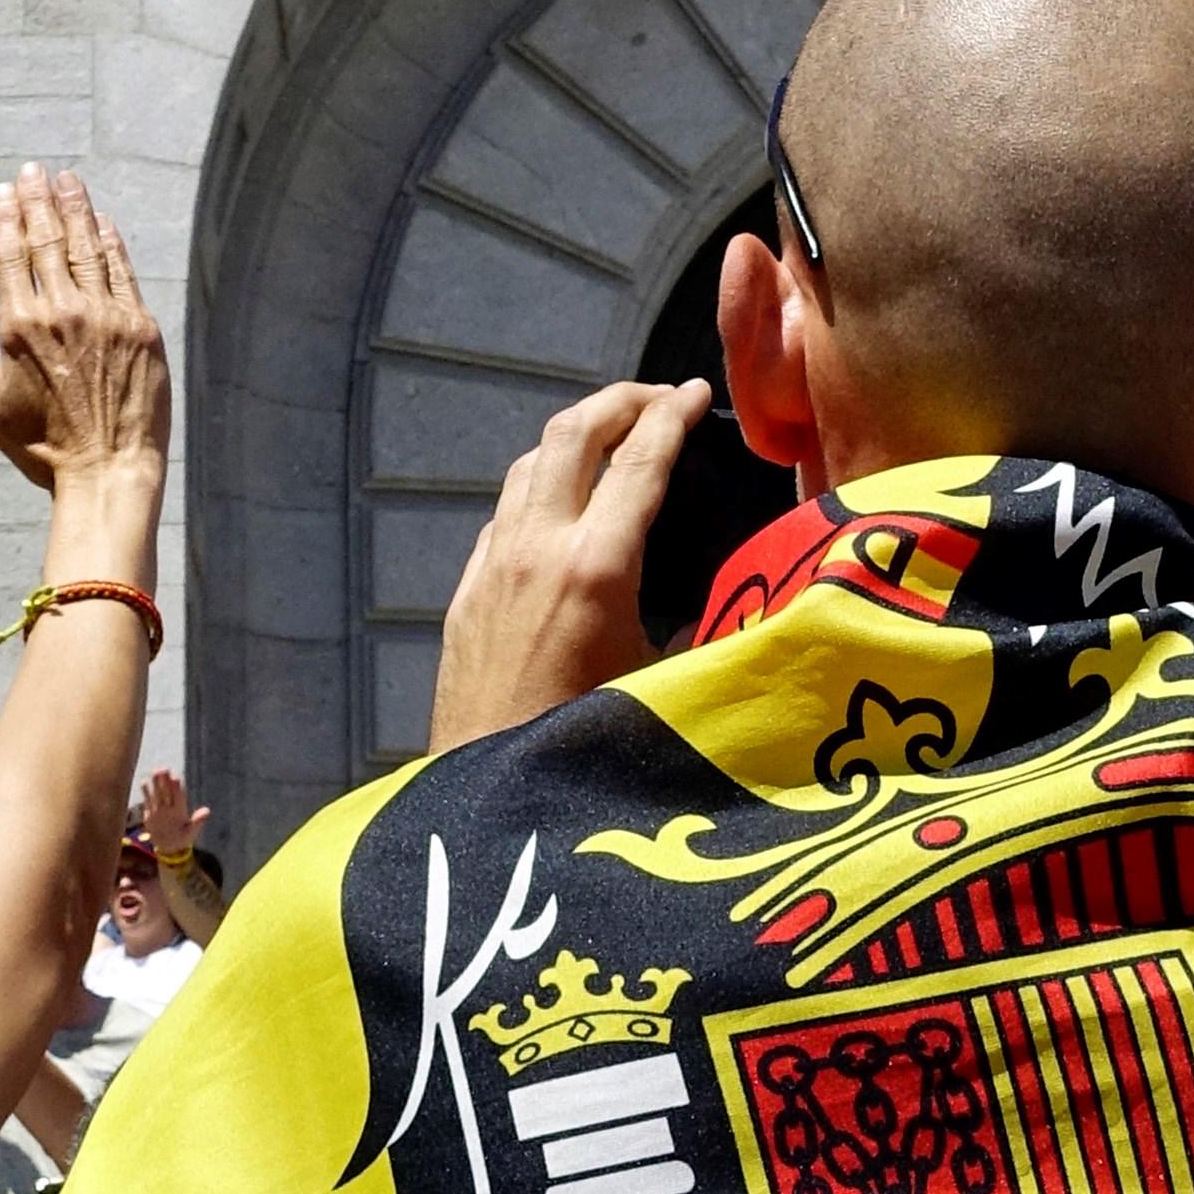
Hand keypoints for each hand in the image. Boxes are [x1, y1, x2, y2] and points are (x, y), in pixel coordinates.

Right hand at [0, 167, 169, 504]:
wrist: (109, 471)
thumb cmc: (41, 449)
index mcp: (20, 327)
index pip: (10, 255)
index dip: (6, 218)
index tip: (4, 191)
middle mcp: (64, 311)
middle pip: (48, 240)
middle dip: (39, 200)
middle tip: (34, 171)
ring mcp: (107, 316)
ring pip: (88, 247)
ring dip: (76, 209)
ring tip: (67, 181)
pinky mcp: (142, 327)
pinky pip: (123, 273)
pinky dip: (112, 243)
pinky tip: (103, 222)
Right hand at [140, 763, 209, 861]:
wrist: (170, 847)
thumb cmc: (183, 838)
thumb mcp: (191, 831)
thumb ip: (198, 821)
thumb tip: (207, 811)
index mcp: (180, 809)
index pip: (178, 795)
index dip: (176, 786)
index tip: (174, 777)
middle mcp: (170, 807)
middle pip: (167, 791)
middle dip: (165, 780)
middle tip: (162, 768)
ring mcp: (160, 810)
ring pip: (158, 794)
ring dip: (156, 783)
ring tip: (154, 771)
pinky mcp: (151, 814)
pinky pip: (148, 801)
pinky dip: (146, 792)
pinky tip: (144, 782)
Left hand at [428, 382, 711, 750]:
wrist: (485, 800)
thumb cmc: (587, 749)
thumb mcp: (664, 687)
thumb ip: (697, 628)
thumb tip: (726, 595)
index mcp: (597, 568)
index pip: (641, 460)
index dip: (674, 415)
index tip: (697, 393)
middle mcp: (537, 549)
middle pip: (573, 434)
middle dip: (620, 401)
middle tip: (659, 400)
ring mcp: (493, 566)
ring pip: (528, 465)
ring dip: (576, 437)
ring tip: (614, 440)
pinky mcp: (466, 592)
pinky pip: (504, 513)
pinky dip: (540, 487)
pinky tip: (562, 510)